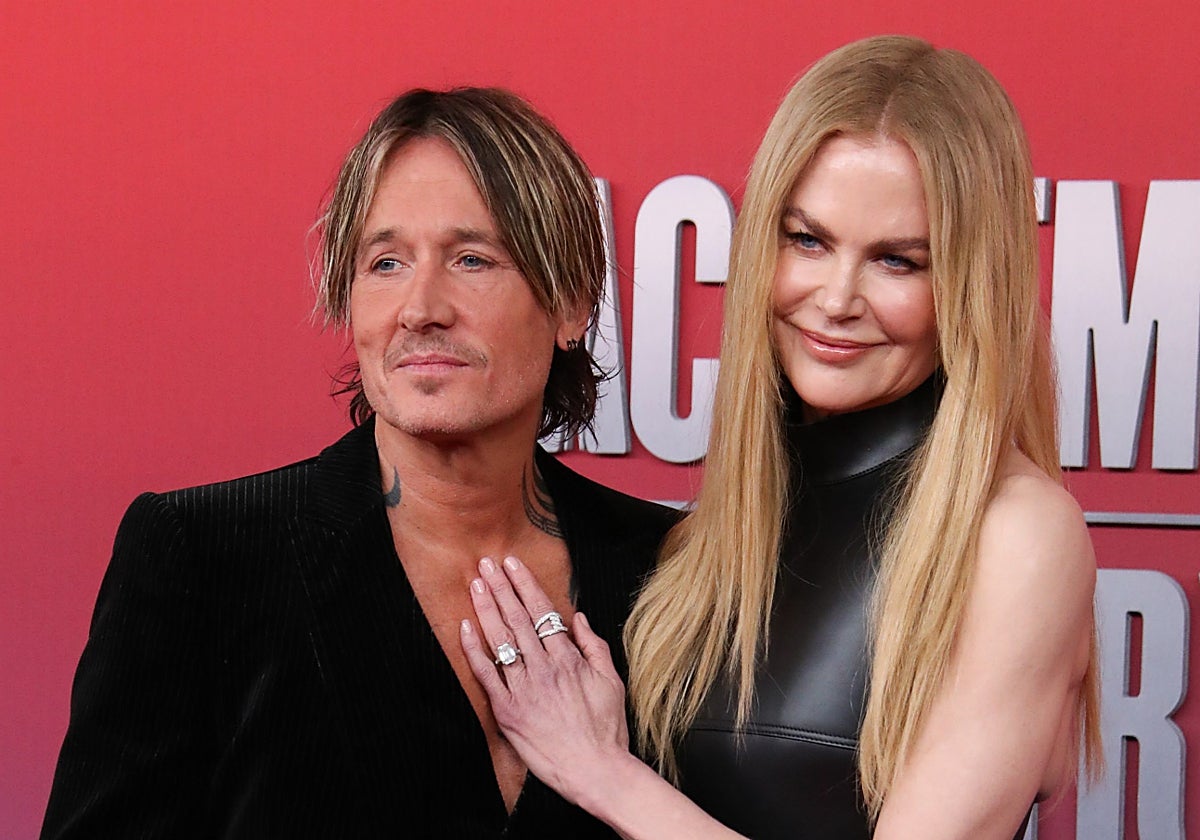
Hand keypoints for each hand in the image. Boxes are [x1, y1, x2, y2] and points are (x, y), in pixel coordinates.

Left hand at [460, 555, 630, 802]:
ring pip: (500, 641)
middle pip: (517, 619)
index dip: (525, 584)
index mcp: (568, 658)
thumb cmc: (606, 729)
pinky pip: (487, 676)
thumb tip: (579, 618)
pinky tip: (465, 628)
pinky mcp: (508, 712)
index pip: (542, 611)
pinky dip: (474, 651)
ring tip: (476, 584)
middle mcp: (544, 668)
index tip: (513, 564)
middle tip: (486, 563)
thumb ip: (594, 646)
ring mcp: (524, 689)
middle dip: (501, 587)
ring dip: (486, 609)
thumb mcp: (612, 681)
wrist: (595, 770)